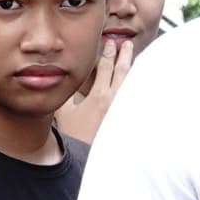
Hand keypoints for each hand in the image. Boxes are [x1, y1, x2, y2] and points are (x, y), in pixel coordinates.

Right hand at [63, 30, 139, 144]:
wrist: (91, 156)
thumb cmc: (79, 138)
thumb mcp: (66, 114)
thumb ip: (66, 97)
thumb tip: (61, 84)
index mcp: (100, 95)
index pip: (106, 67)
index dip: (108, 53)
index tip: (110, 43)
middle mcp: (116, 100)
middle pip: (123, 71)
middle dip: (125, 55)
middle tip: (127, 45)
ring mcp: (124, 109)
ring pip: (132, 83)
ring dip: (133, 70)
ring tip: (136, 60)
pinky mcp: (128, 118)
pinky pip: (134, 98)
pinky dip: (136, 88)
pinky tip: (138, 86)